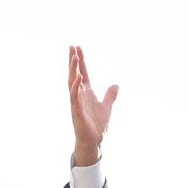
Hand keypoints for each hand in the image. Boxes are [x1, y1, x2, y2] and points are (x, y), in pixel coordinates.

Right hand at [68, 45, 118, 166]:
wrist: (95, 141)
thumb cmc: (98, 126)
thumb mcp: (107, 106)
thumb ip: (110, 96)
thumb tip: (116, 85)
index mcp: (87, 93)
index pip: (83, 73)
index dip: (81, 61)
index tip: (78, 48)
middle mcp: (80, 95)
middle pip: (75, 74)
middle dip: (73, 61)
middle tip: (71, 46)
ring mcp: (77, 102)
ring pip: (72, 82)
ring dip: (72, 70)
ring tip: (73, 57)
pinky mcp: (76, 110)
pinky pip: (74, 96)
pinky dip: (75, 86)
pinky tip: (78, 76)